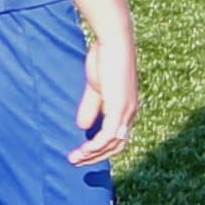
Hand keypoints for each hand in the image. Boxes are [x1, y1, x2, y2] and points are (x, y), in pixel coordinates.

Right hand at [69, 16, 139, 166]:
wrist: (114, 43)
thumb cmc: (105, 58)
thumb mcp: (96, 87)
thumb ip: (91, 107)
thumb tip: (83, 127)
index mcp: (127, 108)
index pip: (118, 137)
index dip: (101, 148)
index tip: (83, 153)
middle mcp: (131, 114)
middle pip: (117, 146)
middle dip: (96, 157)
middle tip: (76, 162)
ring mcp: (127, 112)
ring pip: (112, 144)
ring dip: (92, 154)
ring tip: (73, 159)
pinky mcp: (119, 109)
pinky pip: (108, 135)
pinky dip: (95, 146)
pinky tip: (82, 151)